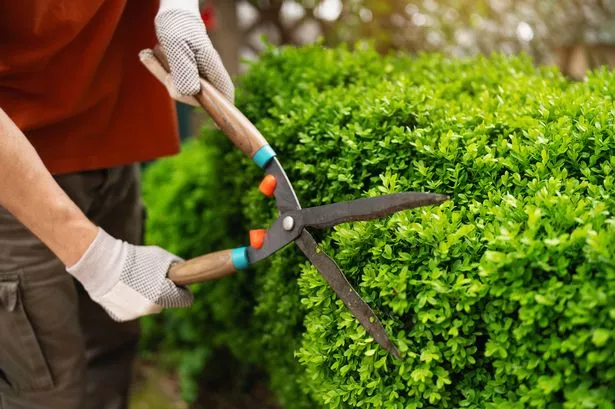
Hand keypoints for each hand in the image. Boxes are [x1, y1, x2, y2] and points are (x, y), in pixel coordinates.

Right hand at [66, 228, 192, 320]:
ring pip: (148, 306)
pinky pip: (132, 308)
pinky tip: (122, 287)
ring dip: (146, 296)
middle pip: (165, 302)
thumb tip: (184, 272)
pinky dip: (130, 300)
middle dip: (163, 292)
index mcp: (164, 296)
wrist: (102, 265)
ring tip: (134, 280)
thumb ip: (176, 266)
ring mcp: (135, 314)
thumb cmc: (135, 258)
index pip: (185, 300)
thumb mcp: (161, 257)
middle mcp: (151, 309)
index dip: (182, 289)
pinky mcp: (121, 316)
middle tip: (151, 278)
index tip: (176, 283)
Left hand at [155, 0, 233, 101]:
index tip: (217, 125)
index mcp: (211, 65)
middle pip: (196, 94)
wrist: (171, 10)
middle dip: (176, 88)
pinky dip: (158, 69)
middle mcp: (207, 70)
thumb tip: (190, 93)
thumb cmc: (177, 25)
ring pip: (181, 86)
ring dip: (163, 74)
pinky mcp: (185, 68)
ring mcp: (196, 70)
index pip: (224, 92)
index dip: (224, 108)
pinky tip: (146, 56)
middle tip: (164, 70)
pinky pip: (171, 77)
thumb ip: (184, 71)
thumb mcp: (177, 47)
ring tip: (150, 54)